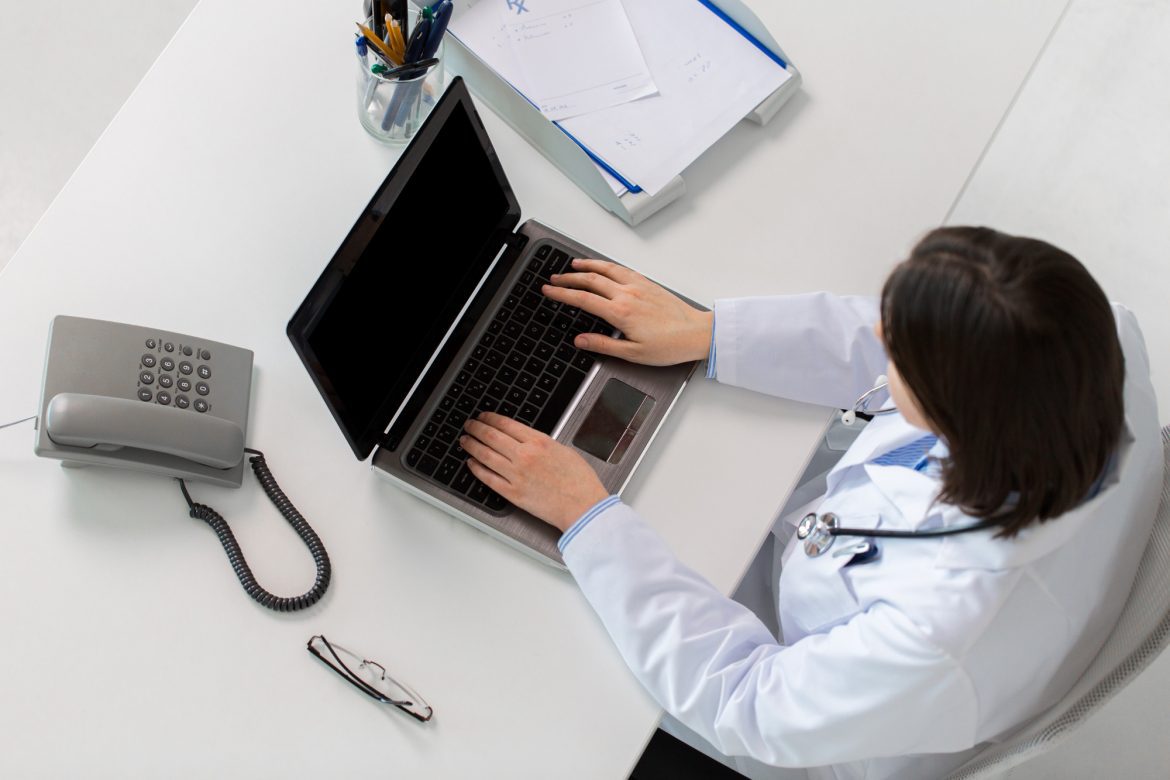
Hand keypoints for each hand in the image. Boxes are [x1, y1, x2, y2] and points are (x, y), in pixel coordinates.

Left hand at [461, 413, 607, 531]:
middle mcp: (524, 456)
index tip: (483, 417)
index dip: (490, 418)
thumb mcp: (563, 450)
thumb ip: (542, 444)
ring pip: (485, 455)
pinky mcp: (512, 493)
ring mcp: (516, 475)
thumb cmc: (580, 481)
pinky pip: (488, 478)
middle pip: (491, 436)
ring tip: (465, 441)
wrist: (583, 507)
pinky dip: (476, 469)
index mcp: (539, 442)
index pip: (506, 424)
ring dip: (471, 446)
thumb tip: (527, 441)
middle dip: (476, 428)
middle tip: (469, 425)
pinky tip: (471, 464)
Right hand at [543, 258, 713, 365]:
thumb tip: (580, 340)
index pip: (583, 299)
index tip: (549, 291)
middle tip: (553, 279)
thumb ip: (603, 344)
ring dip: (586, 266)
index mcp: (620, 312)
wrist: (696, 333)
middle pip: (590, 280)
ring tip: (572, 265)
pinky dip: (606, 265)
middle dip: (568, 278)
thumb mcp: (632, 353)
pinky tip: (602, 267)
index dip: (562, 294)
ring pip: (606, 269)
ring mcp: (638, 286)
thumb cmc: (669, 345)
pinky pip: (621, 269)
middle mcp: (627, 294)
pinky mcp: (647, 284)